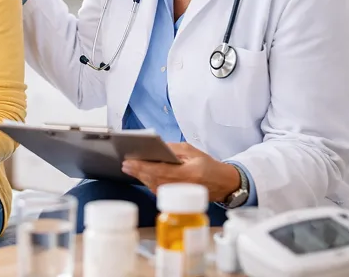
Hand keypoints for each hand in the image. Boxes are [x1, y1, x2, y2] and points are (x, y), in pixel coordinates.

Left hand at [121, 142, 240, 202]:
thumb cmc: (208, 166)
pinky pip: (159, 191)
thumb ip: (172, 149)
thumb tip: (154, 148)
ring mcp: (180, 195)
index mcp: (188, 174)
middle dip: (138, 172)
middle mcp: (183, 187)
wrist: (223, 184)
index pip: (160, 171)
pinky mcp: (178, 200)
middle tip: (125, 164)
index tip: (129, 162)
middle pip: (154, 180)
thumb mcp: (192, 151)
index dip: (142, 167)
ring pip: (154, 186)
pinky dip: (148, 183)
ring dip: (141, 177)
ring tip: (130, 168)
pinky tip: (142, 175)